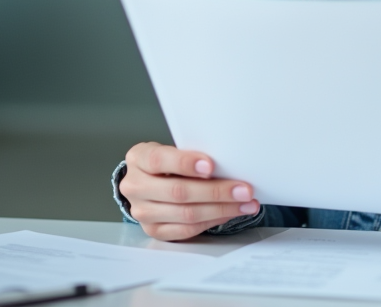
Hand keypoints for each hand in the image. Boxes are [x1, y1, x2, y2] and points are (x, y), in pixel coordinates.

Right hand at [119, 142, 259, 240]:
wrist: (145, 182)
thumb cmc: (164, 163)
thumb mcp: (170, 150)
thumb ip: (189, 156)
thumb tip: (227, 165)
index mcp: (138, 159)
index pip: (160, 160)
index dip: (186, 163)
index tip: (211, 166)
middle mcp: (135, 186)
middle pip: (178, 192)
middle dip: (216, 191)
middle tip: (243, 190)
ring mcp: (142, 212)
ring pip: (186, 214)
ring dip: (221, 209)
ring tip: (245, 204)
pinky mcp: (154, 230)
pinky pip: (187, 230)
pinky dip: (212, 221)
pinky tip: (229, 213)